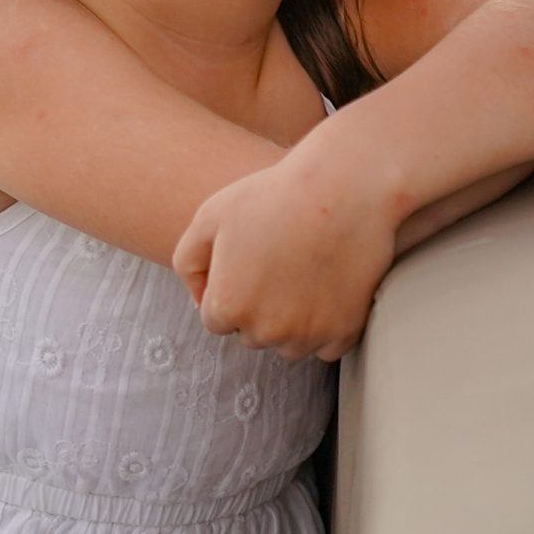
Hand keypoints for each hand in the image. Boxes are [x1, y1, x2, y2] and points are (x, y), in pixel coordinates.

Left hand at [170, 145, 397, 361]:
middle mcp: (265, 331)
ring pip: (290, 345)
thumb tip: (200, 303)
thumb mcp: (210, 216)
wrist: (345, 186)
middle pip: (254, 334)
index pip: (218, 318)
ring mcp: (307, 335)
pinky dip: (327, 326)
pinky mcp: (344, 332)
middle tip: (282, 262)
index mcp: (227, 307)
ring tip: (306, 274)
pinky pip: (327, 347)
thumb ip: (189, 263)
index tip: (254, 260)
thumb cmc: (274, 195)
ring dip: (293, 323)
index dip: (234, 287)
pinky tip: (329, 288)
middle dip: (261, 308)